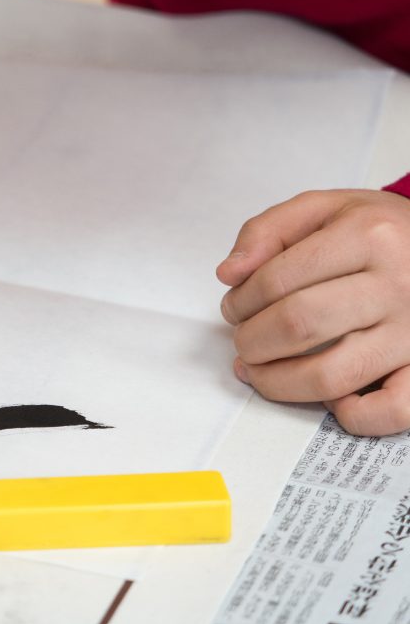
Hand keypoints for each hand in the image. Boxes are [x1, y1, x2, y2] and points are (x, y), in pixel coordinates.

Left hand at [217, 189, 409, 435]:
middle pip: (298, 326)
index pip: (277, 280)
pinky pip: (393, 409)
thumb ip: (267, 231)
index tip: (234, 308)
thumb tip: (229, 274)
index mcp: (367, 237)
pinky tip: (330, 399)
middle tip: (244, 340)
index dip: (240, 302)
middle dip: (252, 340)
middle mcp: (396, 285)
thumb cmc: (380, 230)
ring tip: (260, 371)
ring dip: (278, 382)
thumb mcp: (323, 208)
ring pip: (331, 375)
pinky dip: (354, 415)